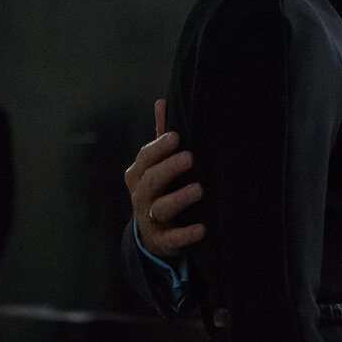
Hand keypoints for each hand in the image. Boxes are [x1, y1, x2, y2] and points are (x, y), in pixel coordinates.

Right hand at [124, 99, 205, 260]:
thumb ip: (160, 137)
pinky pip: (173, 238)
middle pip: (151, 181)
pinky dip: (186, 235)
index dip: (159, 147)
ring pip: (161, 208)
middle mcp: (141, 196)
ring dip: (179, 198)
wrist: (152, 234)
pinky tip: (202, 229)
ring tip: (199, 190)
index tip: (177, 137)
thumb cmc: (159, 190)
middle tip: (190, 158)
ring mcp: (150, 219)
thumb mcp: (156, 165)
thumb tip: (162, 102)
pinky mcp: (164, 240)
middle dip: (169, 168)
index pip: (145, 158)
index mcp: (138, 175)